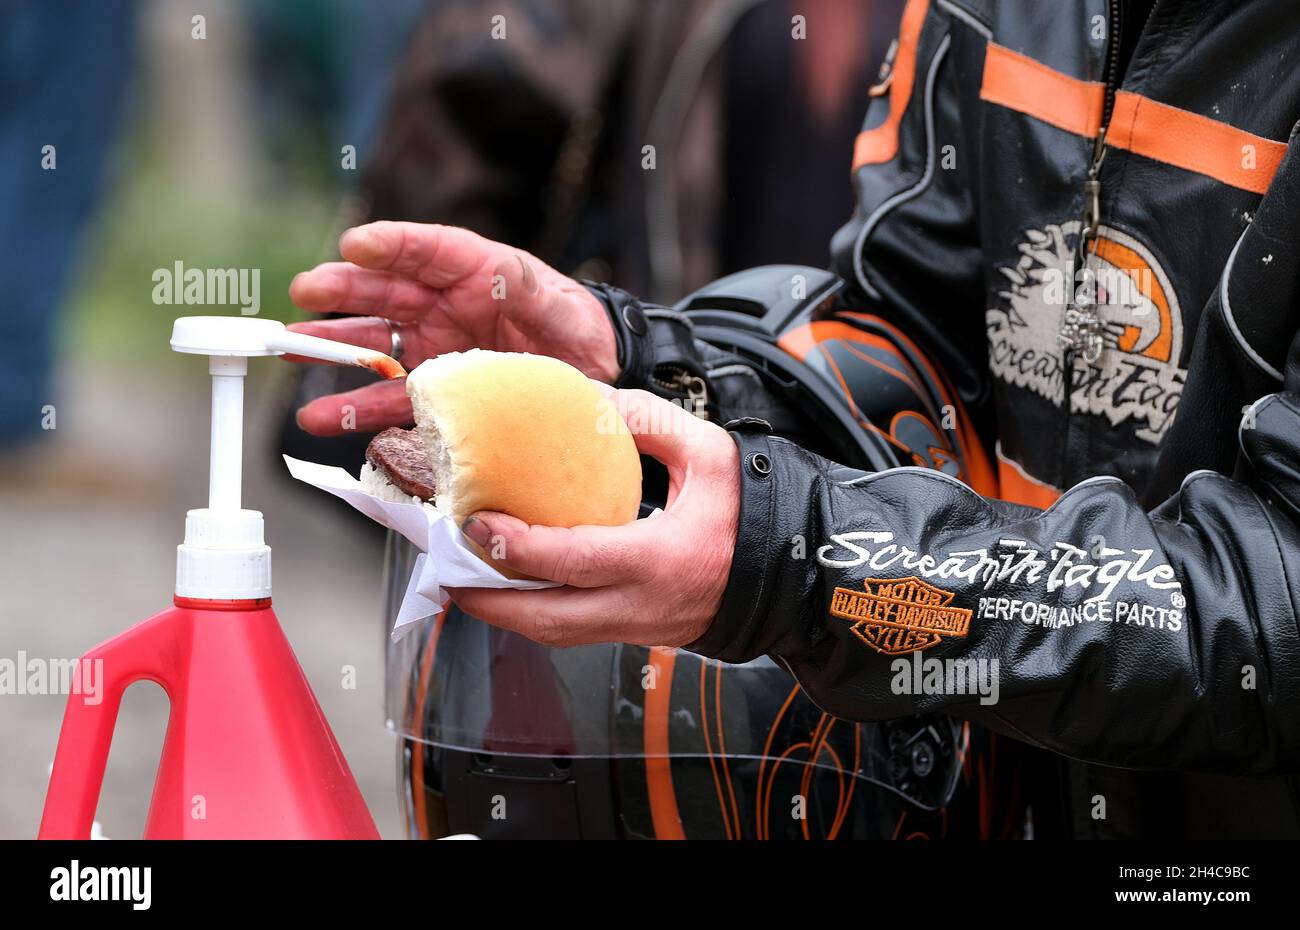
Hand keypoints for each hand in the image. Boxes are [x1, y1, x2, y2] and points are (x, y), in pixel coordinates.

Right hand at [286, 221, 618, 434]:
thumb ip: (526, 287)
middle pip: (385, 293)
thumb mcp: (558, 304)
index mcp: (472, 270)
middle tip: (306, 291)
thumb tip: (497, 270)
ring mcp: (432, 350)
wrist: (592, 378)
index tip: (354, 245)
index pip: (425, 250)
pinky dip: (353, 412)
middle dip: (344, 292)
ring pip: (374, 346)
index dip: (390, 246)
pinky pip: (388, 401)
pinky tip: (320, 419)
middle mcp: (442, 305)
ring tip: (290, 351)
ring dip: (331, 350)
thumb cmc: (575, 327)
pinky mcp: (433, 393)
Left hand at [447, 389, 739, 647]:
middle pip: (546, 619)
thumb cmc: (750, 513)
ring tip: (465, 581)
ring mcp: (636, 628)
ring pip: (554, 634)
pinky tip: (514, 588)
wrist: (787, 576)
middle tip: (447, 570)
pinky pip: (573, 631)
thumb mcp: (709, 453)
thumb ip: (648, 421)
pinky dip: (535, 614)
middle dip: (488, 599)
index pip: (571, 561)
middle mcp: (640, 605)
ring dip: (505, 612)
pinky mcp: (635, 634)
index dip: (515, 548)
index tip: (475, 524)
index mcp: (658, 559)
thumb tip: (591, 402)